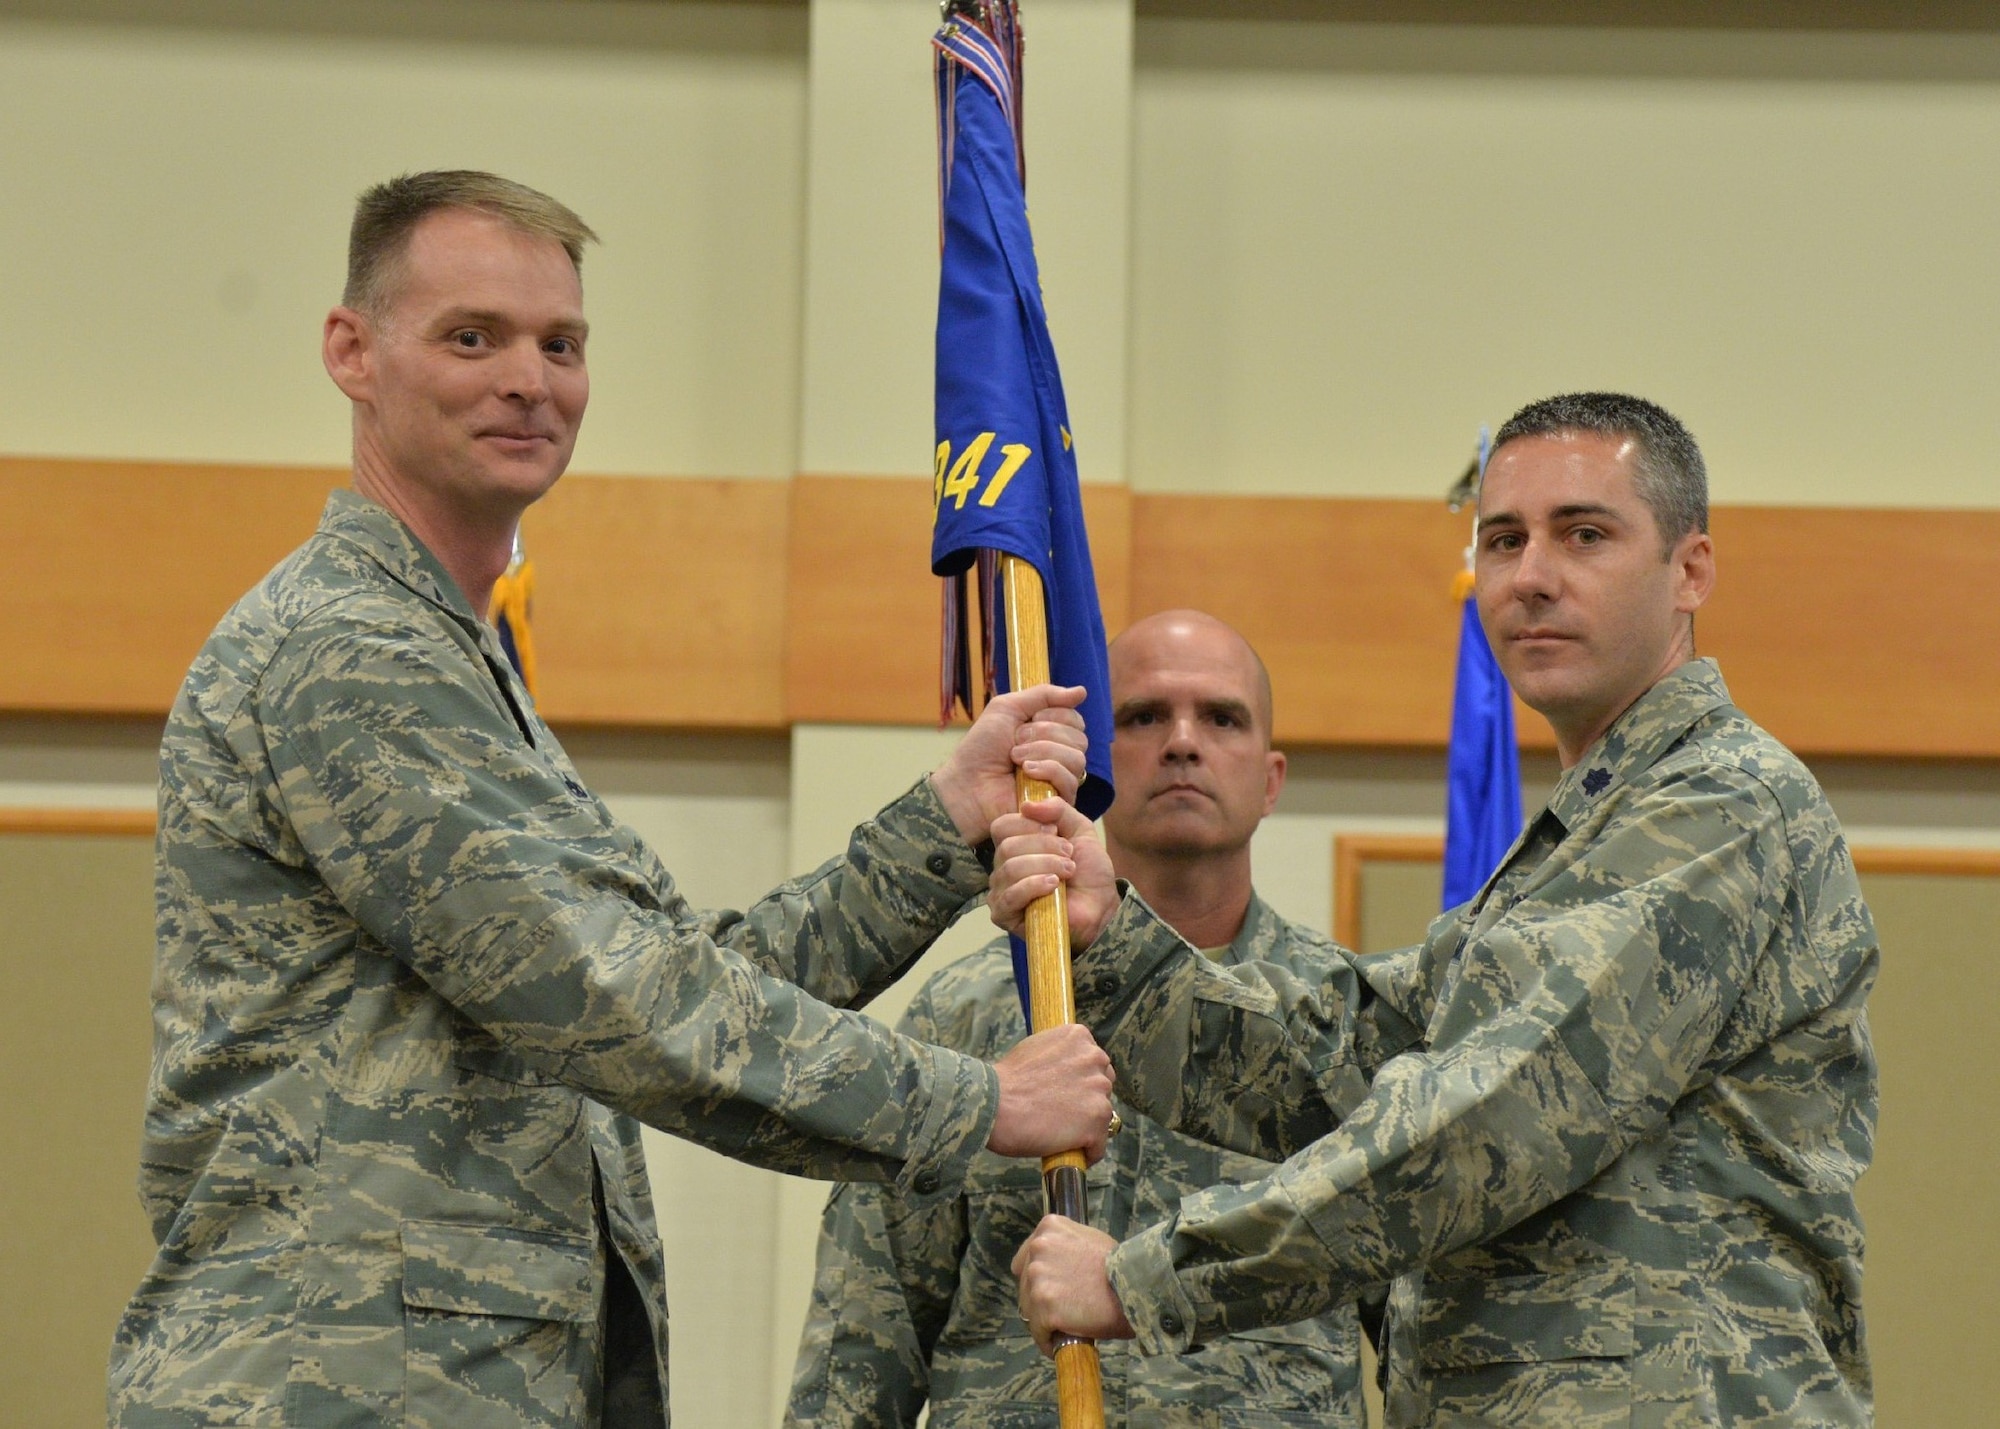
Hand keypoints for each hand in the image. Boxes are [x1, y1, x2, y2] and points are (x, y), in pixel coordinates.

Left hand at [930, 685, 1088, 844]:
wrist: (967, 783)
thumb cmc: (981, 748)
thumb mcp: (1008, 708)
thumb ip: (1044, 695)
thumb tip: (1082, 691)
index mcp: (1050, 734)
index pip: (1075, 719)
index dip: (1055, 715)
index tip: (1029, 719)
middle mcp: (1059, 756)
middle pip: (1079, 738)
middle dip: (1045, 733)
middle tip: (1016, 741)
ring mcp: (1059, 780)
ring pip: (1076, 758)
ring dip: (1042, 752)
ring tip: (1016, 759)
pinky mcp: (1058, 802)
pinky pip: (1070, 780)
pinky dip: (1047, 771)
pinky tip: (1026, 773)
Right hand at [988, 799, 1117, 949]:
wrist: (1100, 906)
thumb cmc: (1088, 871)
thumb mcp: (1080, 830)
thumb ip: (1058, 809)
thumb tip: (1027, 805)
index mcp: (1016, 844)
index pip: (1002, 825)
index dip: (1028, 824)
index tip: (1056, 830)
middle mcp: (1003, 866)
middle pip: (1007, 846)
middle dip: (1044, 847)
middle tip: (1068, 855)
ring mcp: (1001, 890)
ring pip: (1010, 868)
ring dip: (1045, 865)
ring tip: (1067, 872)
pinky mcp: (1004, 914)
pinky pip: (1009, 895)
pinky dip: (1033, 886)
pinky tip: (1053, 886)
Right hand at [988, 1024, 1114, 1163]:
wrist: (995, 1103)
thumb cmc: (1006, 1081)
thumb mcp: (1034, 1048)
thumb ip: (1058, 1055)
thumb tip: (1063, 1071)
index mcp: (1079, 1037)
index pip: (1094, 1061)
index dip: (1079, 1080)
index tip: (1064, 1091)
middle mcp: (1094, 1058)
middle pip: (1103, 1084)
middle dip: (1087, 1098)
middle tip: (1061, 1111)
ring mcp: (1099, 1090)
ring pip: (1103, 1114)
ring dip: (1085, 1125)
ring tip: (1059, 1132)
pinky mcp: (1098, 1120)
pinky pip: (1099, 1144)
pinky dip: (1086, 1151)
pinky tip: (1068, 1151)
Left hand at [1012, 1214, 1132, 1354]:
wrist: (1133, 1285)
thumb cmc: (1118, 1264)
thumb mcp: (1088, 1239)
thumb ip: (1064, 1247)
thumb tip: (1056, 1267)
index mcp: (1048, 1228)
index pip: (1025, 1259)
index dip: (1036, 1277)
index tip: (1049, 1289)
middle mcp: (1038, 1248)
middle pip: (1024, 1284)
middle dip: (1039, 1298)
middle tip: (1062, 1310)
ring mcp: (1038, 1277)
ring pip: (1029, 1308)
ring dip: (1043, 1320)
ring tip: (1063, 1327)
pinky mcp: (1044, 1306)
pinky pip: (1039, 1331)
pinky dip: (1047, 1340)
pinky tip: (1059, 1343)